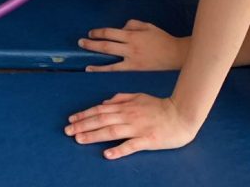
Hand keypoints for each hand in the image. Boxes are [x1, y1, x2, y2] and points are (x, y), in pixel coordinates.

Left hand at [65, 93, 200, 158]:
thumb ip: (121, 97)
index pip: (100, 110)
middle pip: (101, 120)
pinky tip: (107, 154)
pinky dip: (118, 149)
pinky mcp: (147, 140)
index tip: (71, 119)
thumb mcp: (139, 96)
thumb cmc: (160, 106)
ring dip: (93, 135)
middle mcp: (128, 116)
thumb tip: (105, 101)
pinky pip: (131, 145)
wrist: (182, 114)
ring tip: (79, 139)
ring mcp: (137, 128)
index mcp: (125, 106)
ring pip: (111, 131)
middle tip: (67, 130)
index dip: (84, 114)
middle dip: (82, 125)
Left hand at [79, 19, 187, 71]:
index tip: (91, 33)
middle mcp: (130, 48)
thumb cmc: (161, 38)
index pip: (110, 33)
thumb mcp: (147, 26)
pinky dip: (106, 71)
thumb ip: (132, 25)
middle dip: (92, 44)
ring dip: (96, 61)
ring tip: (86, 64)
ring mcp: (133, 60)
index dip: (99, 32)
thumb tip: (120, 29)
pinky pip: (118, 71)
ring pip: (110, 61)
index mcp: (132, 35)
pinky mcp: (136, 70)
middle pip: (107, 45)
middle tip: (80, 42)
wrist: (176, 54)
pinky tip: (97, 72)